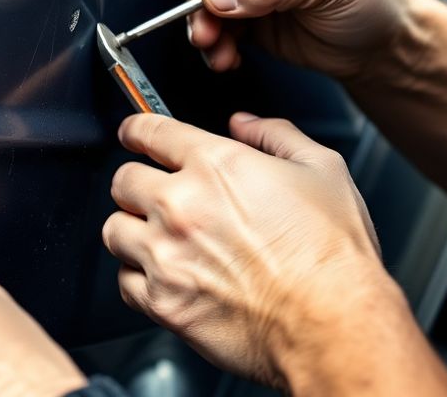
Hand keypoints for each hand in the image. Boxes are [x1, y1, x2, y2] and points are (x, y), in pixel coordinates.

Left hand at [102, 112, 386, 388]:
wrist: (332, 324)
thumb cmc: (332, 256)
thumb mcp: (323, 168)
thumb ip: (276, 134)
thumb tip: (245, 123)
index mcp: (216, 165)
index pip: (149, 132)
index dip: (136, 131)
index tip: (133, 135)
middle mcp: (181, 205)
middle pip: (122, 181)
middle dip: (136, 183)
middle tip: (154, 194)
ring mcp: (166, 256)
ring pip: (114, 230)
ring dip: (132, 229)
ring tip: (156, 237)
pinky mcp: (162, 303)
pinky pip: (124, 282)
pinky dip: (138, 277)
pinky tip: (163, 275)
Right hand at [188, 0, 414, 79]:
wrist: (385, 42)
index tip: (207, 6)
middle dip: (202, 11)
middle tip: (207, 37)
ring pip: (206, 8)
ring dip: (207, 34)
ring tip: (220, 54)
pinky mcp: (248, 18)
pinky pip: (217, 32)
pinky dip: (217, 48)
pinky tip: (229, 58)